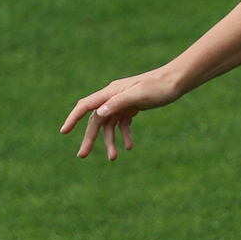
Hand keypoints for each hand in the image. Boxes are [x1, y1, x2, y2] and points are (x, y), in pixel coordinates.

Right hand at [61, 67, 183, 160]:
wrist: (176, 81)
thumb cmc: (159, 86)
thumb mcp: (140, 94)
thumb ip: (119, 103)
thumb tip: (98, 113)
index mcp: (111, 92)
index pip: (86, 105)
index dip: (73, 118)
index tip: (64, 132)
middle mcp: (113, 97)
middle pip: (96, 120)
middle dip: (90, 138)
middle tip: (82, 155)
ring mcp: (122, 103)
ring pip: (110, 125)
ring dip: (110, 141)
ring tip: (113, 158)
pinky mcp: (132, 107)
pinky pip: (123, 124)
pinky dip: (124, 135)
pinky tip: (129, 147)